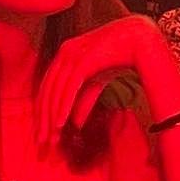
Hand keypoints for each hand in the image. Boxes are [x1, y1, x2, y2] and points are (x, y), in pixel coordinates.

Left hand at [35, 15, 175, 143]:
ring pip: (56, 91)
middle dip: (43, 118)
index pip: (46, 86)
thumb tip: (75, 125)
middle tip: (42, 141)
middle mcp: (64, 52)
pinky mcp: (83, 60)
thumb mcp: (97, 82)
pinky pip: (69, 88)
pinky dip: (63, 107)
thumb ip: (84, 100)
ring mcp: (72, 55)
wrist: (137, 39)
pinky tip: (60, 123)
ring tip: (52, 137)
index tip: (42, 131)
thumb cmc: (118, 58)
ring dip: (52, 116)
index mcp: (64, 54)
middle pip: (46, 90)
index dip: (43, 110)